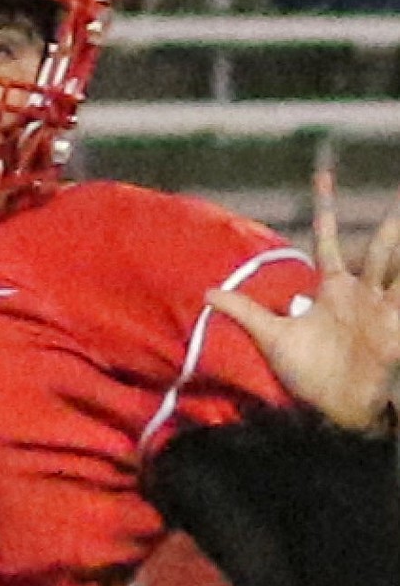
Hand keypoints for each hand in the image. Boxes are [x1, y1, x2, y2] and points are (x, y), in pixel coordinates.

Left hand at [207, 174, 399, 432]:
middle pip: (377, 250)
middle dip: (387, 229)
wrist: (331, 409)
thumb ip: (243, 312)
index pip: (329, 240)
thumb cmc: (306, 374)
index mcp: (332, 289)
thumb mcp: (271, 337)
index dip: (327, 210)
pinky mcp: (395, 329)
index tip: (323, 176)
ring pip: (398, 268)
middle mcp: (360, 294)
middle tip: (397, 204)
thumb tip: (205, 293)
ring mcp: (382, 310)